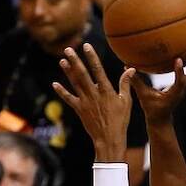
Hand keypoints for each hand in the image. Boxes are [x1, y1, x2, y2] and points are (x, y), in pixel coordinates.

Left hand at [52, 44, 135, 161]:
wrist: (109, 138)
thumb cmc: (120, 120)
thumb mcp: (126, 101)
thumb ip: (125, 84)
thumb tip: (130, 69)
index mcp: (106, 90)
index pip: (98, 69)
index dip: (91, 57)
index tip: (86, 46)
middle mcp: (94, 94)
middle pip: (82, 74)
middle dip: (75, 60)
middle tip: (68, 49)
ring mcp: (85, 102)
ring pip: (75, 84)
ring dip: (67, 72)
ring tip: (62, 60)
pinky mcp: (80, 110)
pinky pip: (69, 99)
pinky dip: (61, 92)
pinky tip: (55, 84)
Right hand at [131, 49, 185, 125]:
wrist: (161, 119)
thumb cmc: (152, 108)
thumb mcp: (143, 96)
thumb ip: (136, 82)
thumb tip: (127, 67)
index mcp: (173, 94)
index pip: (179, 83)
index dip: (179, 72)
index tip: (178, 60)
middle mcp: (181, 90)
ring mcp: (184, 88)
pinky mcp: (184, 85)